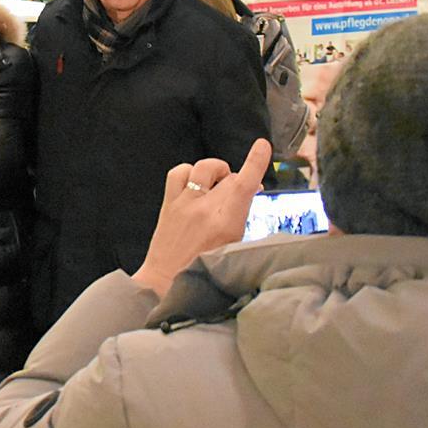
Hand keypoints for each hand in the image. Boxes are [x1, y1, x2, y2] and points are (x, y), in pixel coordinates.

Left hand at [133, 139, 271, 297]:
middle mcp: (204, 209)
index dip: (256, 162)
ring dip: (218, 170)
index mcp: (225, 223)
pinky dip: (189, 172)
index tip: (262, 145)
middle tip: (240, 193)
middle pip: (230, 177)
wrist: (165, 282)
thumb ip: (243, 219)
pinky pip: (178, 172)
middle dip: (240, 181)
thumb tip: (250, 193)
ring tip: (220, 182)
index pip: (244, 184)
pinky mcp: (168, 204)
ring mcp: (184, 204)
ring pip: (205, 167)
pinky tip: (196, 182)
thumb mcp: (234, 248)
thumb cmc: (204, 270)